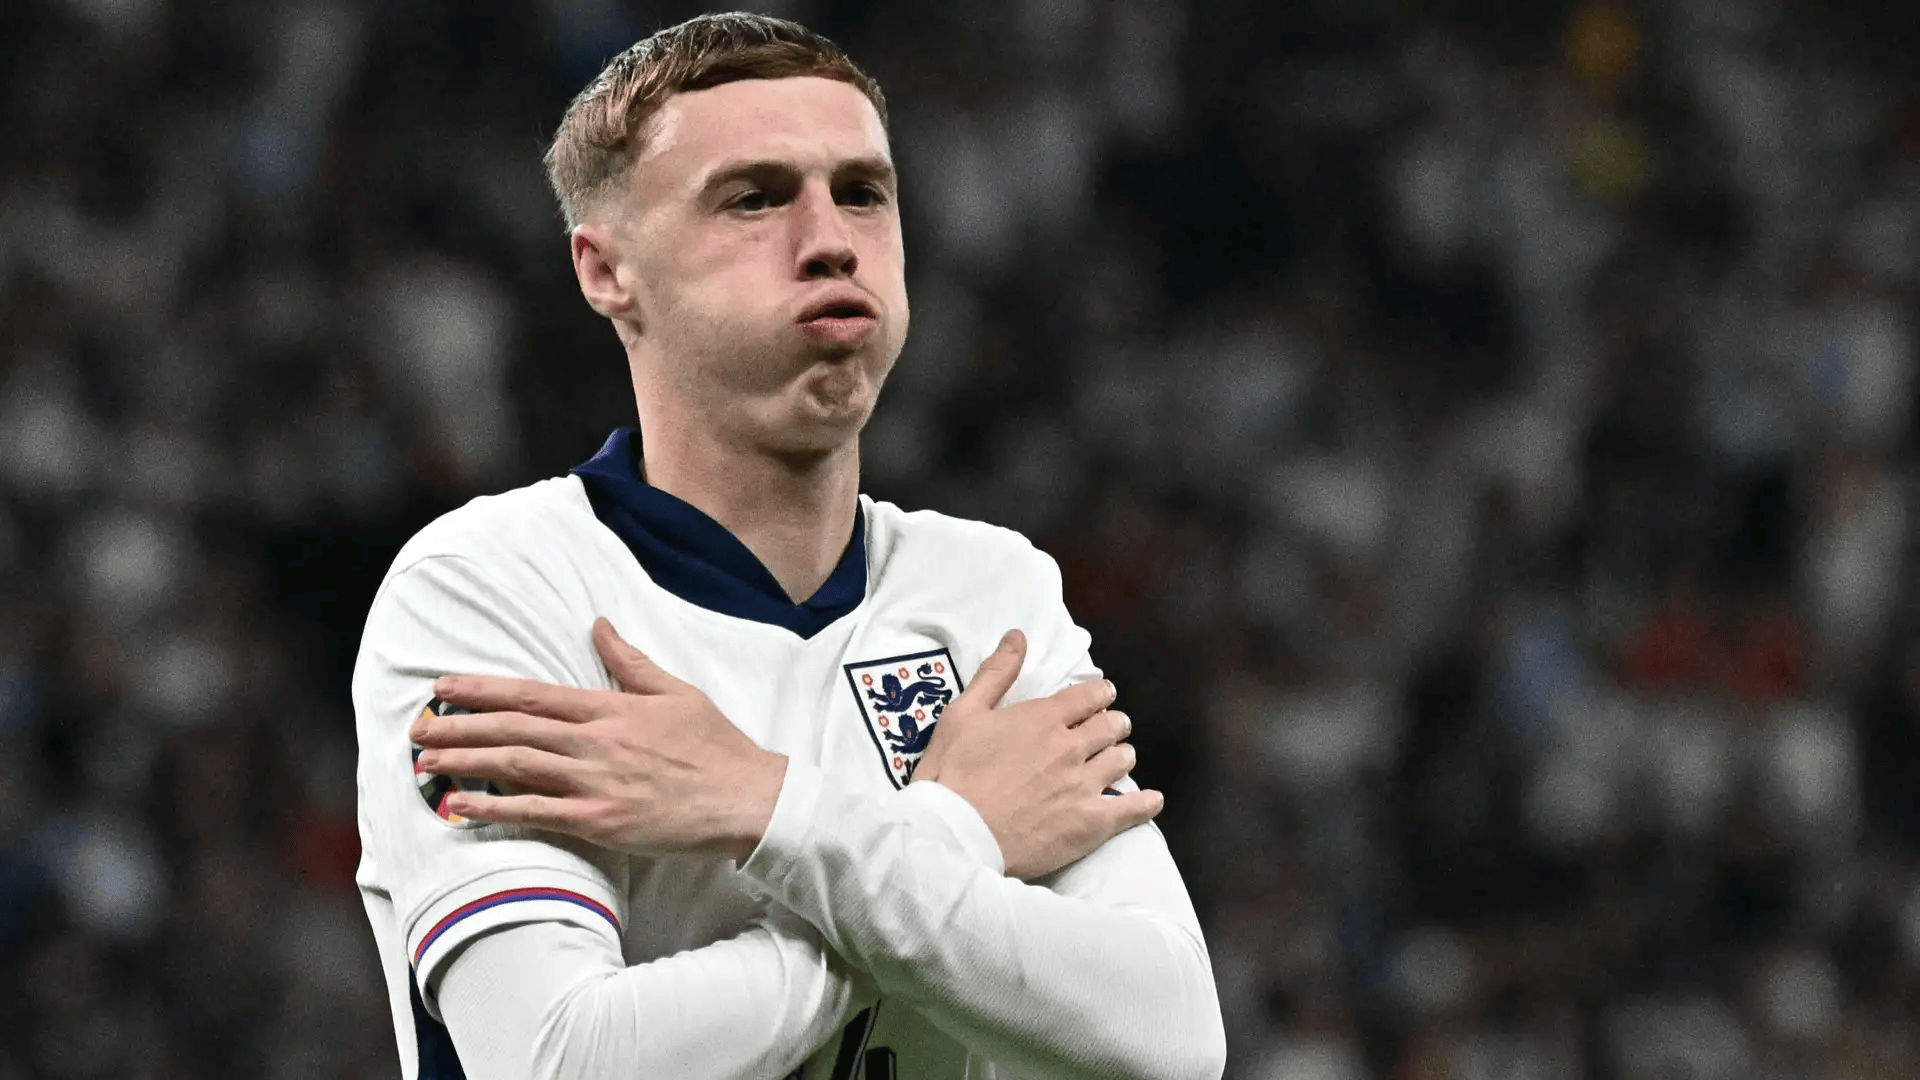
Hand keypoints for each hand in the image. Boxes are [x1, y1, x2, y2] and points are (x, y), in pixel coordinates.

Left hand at [408, 618, 785, 860]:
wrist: (750, 799)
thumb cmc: (718, 748)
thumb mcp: (677, 692)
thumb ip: (631, 662)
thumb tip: (599, 625)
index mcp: (612, 708)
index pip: (533, 693)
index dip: (483, 688)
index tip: (444, 687)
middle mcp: (596, 741)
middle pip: (512, 728)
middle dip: (457, 726)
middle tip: (415, 728)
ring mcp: (597, 782)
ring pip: (516, 765)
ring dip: (464, 763)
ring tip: (423, 764)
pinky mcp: (602, 822)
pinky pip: (537, 813)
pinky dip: (495, 809)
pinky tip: (461, 808)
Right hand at [913, 631, 1163, 879]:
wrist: (954, 835)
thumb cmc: (952, 774)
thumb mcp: (963, 713)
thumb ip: (996, 673)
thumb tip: (1018, 637)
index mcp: (1042, 718)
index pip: (1090, 696)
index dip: (1100, 694)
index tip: (1102, 697)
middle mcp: (1070, 748)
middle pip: (1112, 726)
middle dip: (1114, 724)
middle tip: (1110, 729)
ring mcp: (1083, 786)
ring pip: (1123, 760)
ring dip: (1122, 756)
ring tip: (1117, 760)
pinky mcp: (1090, 823)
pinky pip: (1133, 809)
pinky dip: (1146, 803)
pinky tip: (1151, 801)